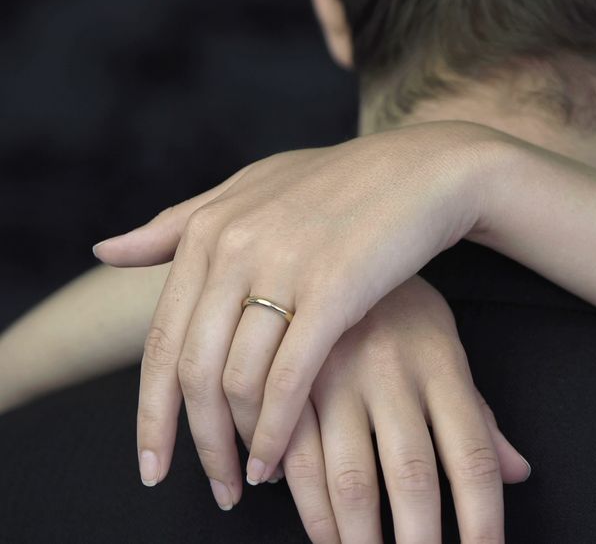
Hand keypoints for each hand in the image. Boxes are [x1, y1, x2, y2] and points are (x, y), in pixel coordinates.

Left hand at [94, 122, 510, 497]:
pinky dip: (276, 429)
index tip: (153, 464)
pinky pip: (289, 377)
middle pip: (192, 371)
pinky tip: (277, 461)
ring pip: (236, 380)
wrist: (427, 170)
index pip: (161, 342)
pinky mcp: (334, 290)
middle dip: (194, 443)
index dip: (151, 414)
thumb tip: (104, 252)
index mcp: (207, 229)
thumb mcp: (253, 191)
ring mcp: (282, 267)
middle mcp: (233, 247)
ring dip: (237, 444)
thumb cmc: (343, 184)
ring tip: (249, 479)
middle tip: (212, 488)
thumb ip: (178, 224)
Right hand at [282, 277, 528, 542]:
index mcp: (441, 366)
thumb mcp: (447, 346)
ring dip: (360, 539)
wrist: (326, 236)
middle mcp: (393, 375)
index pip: (473, 458)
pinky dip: (305, 506)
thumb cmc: (399, 306)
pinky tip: (322, 533)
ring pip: (351, 480)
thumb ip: (478, 414)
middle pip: (414, 479)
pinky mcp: (289, 382)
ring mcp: (338, 378)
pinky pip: (294, 458)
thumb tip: (518, 474)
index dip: (483, 520)